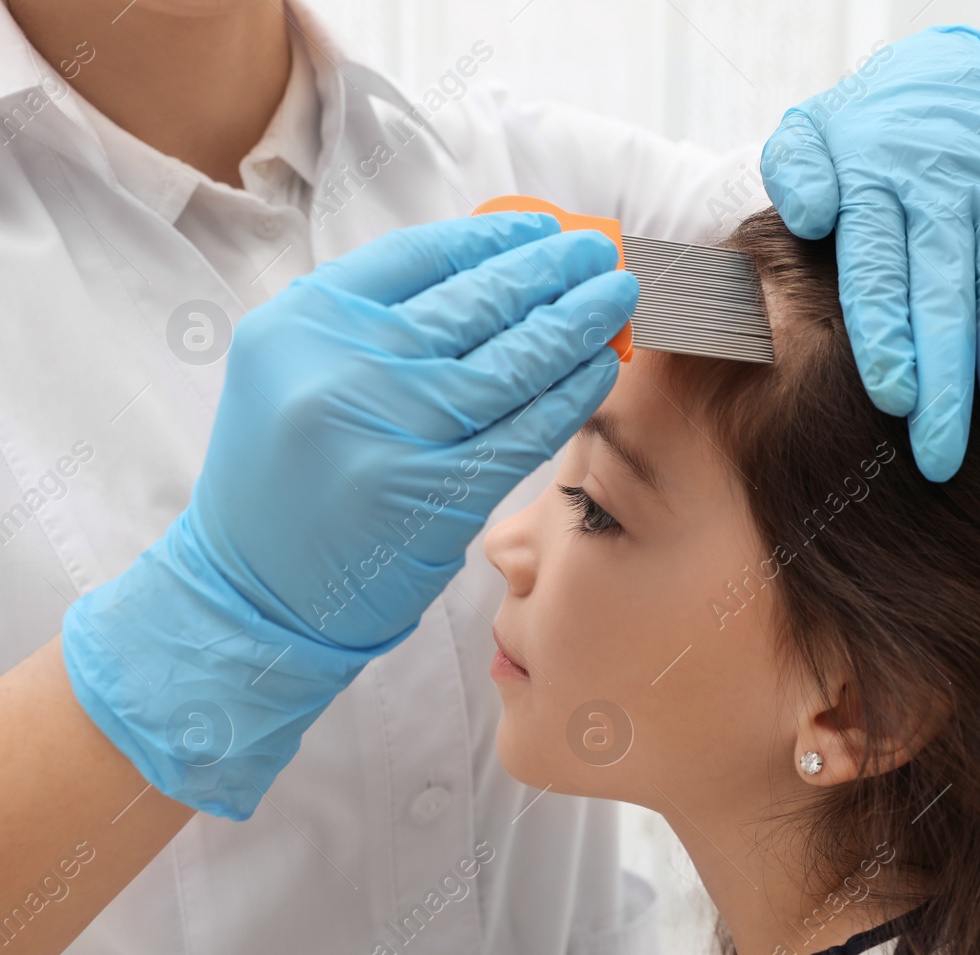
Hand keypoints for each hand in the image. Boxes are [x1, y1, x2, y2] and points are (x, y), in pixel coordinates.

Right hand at [61, 214, 636, 818]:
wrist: (254, 594)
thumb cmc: (288, 480)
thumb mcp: (299, 374)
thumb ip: (375, 325)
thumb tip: (495, 274)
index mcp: (304, 321)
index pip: (422, 255)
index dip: (497, 237)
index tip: (545, 230)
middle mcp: (344, 365)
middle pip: (478, 301)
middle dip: (553, 271)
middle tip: (601, 254)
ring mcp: (393, 430)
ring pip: (514, 360)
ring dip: (579, 322)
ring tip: (620, 298)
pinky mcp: (438, 492)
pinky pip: (526, 429)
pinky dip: (572, 394)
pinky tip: (602, 367)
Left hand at [761, 26, 979, 481]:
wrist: (949, 74)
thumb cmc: (866, 135)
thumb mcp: (809, 133)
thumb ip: (795, 173)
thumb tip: (807, 213)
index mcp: (878, 184)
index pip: (881, 269)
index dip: (889, 334)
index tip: (895, 399)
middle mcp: (945, 191)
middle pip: (947, 296)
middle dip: (948, 381)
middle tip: (941, 454)